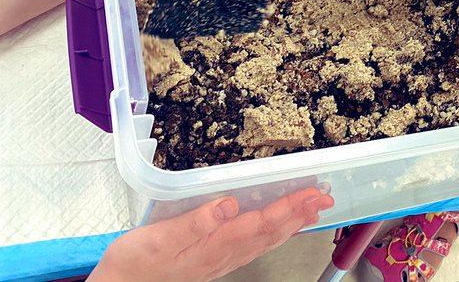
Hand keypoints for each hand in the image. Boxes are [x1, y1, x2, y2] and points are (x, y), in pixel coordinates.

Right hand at [89, 188, 334, 281]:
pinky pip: (252, 246)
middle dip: (299, 214)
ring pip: (264, 241)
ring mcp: (219, 260)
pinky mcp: (212, 261)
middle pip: (270, 233)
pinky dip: (271, 234)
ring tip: (311, 210)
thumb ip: (194, 222)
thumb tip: (228, 203)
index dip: (289, 207)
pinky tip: (276, 229)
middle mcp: (222, 255)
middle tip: (324, 197)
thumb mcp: (158, 239)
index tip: (312, 194)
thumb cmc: (134, 264)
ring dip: (290, 224)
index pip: (261, 223)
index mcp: (213, 245)